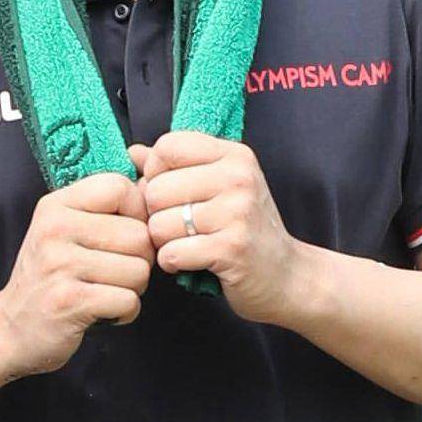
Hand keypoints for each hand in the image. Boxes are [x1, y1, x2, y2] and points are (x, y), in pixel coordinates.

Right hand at [0, 172, 151, 377]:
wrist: (9, 329)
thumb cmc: (51, 276)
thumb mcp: (67, 228)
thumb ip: (106, 199)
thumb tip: (148, 158)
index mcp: (57, 205)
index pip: (120, 187)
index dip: (138, 213)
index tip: (124, 235)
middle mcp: (55, 229)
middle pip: (139, 235)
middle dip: (139, 261)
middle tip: (113, 274)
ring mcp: (60, 265)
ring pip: (139, 271)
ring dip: (132, 289)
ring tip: (105, 292)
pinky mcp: (69, 302)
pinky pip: (128, 301)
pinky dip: (124, 313)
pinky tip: (103, 312)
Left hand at [135, 132, 304, 323]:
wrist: (287, 275)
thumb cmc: (246, 230)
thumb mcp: (218, 187)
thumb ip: (176, 167)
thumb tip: (133, 152)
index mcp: (234, 155)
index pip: (168, 147)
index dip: (155, 174)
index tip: (171, 195)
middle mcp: (238, 178)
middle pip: (157, 189)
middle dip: (156, 215)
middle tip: (177, 228)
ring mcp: (237, 213)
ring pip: (160, 224)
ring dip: (164, 243)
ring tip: (185, 245)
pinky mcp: (232, 249)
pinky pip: (172, 253)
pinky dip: (173, 263)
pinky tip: (190, 262)